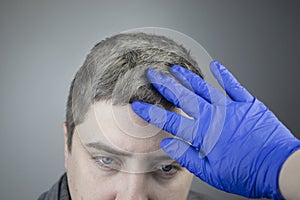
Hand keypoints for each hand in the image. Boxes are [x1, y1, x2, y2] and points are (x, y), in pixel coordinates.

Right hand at [131, 61, 299, 198]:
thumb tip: (169, 143)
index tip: (138, 104)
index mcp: (203, 134)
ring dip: (188, 77)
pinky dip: (224, 75)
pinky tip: (216, 66)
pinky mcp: (247, 103)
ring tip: (175, 68)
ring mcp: (230, 108)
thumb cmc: (246, 172)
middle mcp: (214, 116)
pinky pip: (233, 86)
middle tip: (153, 74)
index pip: (170, 121)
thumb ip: (186, 156)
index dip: (151, 112)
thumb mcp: (210, 172)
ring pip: (204, 88)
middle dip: (165, 85)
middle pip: (184, 97)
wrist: (278, 167)